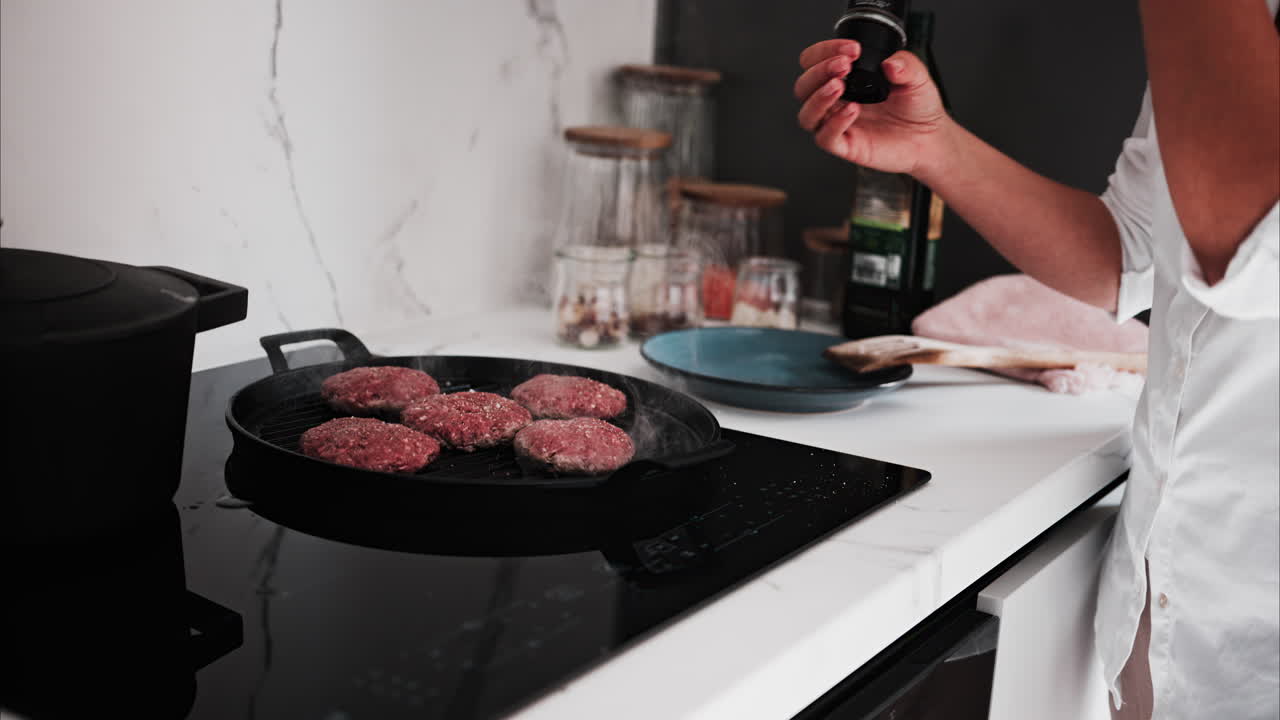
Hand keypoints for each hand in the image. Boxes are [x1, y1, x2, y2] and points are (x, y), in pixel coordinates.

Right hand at [794, 39, 950, 176]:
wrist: (931, 137)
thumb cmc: (918, 108)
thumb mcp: (917, 76)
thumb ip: (906, 64)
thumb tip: (890, 62)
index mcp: (846, 80)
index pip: (816, 62)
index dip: (825, 51)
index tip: (851, 49)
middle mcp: (837, 102)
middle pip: (804, 87)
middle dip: (818, 71)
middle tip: (843, 66)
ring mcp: (839, 124)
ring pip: (807, 114)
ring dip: (818, 98)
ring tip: (838, 86)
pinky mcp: (846, 146)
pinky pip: (826, 138)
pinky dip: (834, 123)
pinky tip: (852, 111)